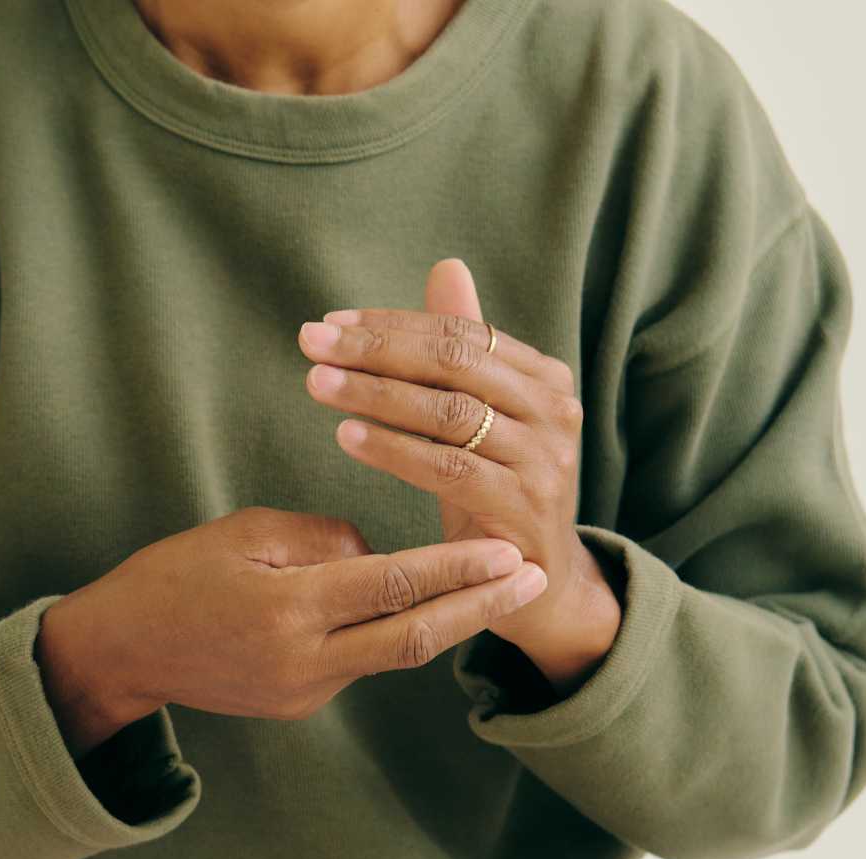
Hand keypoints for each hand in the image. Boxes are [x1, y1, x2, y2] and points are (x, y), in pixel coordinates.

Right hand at [36, 506, 547, 755]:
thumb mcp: (243, 534)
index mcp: (287, 611)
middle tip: (535, 576)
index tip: (507, 549)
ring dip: (450, 619)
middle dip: (481, 607)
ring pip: (394, 651)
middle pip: (414, 636)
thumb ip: (320, 541)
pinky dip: (395, 628)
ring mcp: (304, 691)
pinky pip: (361, 659)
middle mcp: (304, 661)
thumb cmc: (174, 576)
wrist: (119, 652)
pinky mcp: (300, 704)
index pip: (391, 585)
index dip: (456, 568)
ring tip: (502, 586)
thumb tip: (376, 552)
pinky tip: (426, 601)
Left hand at [294, 259, 620, 689]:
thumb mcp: (480, 417)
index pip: (462, 333)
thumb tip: (447, 267)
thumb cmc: (499, 491)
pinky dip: (394, 449)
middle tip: (310, 341)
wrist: (539, 585)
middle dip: (376, 349)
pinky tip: (346, 436)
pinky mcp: (524, 509)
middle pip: (455, 364)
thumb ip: (464, 347)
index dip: (392, 324)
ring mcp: (544, 461)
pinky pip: (448, 469)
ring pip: (449, 413)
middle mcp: (554, 411)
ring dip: (375, 394)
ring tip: (316, 384)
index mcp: (545, 378)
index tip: (330, 323)